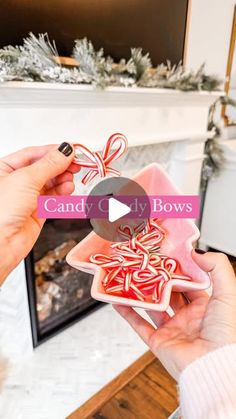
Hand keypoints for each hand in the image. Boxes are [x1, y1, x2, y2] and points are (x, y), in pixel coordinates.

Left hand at [0, 142, 79, 283]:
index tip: (70, 150)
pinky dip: (63, 192)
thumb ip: (49, 164)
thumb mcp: (26, 179)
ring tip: (70, 178)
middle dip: (60, 166)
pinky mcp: (37, 212)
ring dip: (63, 179)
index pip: (33, 153)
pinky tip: (68, 188)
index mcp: (5, 168)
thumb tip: (65, 150)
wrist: (0, 244)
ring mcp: (26, 197)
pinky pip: (53, 197)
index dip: (53, 151)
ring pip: (51, 183)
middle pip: (44, 168)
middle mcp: (15, 182)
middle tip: (76, 163)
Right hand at [114, 251, 235, 379]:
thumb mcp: (228, 293)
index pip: (188, 283)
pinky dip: (128, 313)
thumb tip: (196, 253)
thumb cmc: (226, 333)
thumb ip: (217, 267)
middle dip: (157, 280)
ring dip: (140, 294)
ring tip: (130, 279)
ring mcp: (172, 330)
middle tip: (146, 265)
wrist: (214, 366)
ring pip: (152, 307)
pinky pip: (139, 325)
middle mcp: (188, 318)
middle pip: (168, 293)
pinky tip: (119, 301)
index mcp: (205, 307)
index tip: (166, 257)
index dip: (177, 270)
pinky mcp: (159, 342)